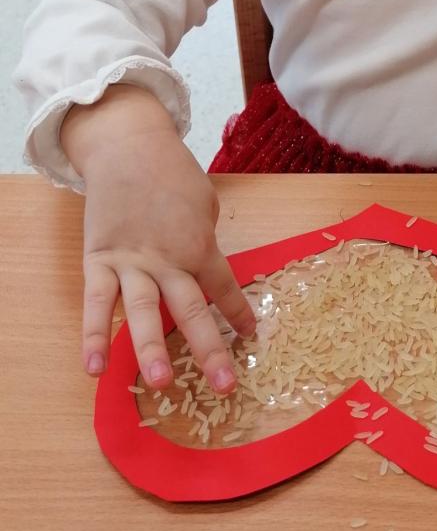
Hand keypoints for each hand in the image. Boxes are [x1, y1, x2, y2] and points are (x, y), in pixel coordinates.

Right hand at [62, 86, 255, 392]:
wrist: (128, 145)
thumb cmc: (172, 172)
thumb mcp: (204, 202)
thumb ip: (203, 239)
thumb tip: (203, 266)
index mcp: (199, 243)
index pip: (223, 286)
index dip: (238, 312)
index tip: (250, 336)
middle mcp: (168, 258)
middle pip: (190, 309)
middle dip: (208, 349)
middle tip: (224, 385)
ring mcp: (131, 262)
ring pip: (142, 311)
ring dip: (150, 348)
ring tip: (158, 382)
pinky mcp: (99, 259)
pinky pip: (96, 302)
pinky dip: (92, 334)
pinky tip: (94, 366)